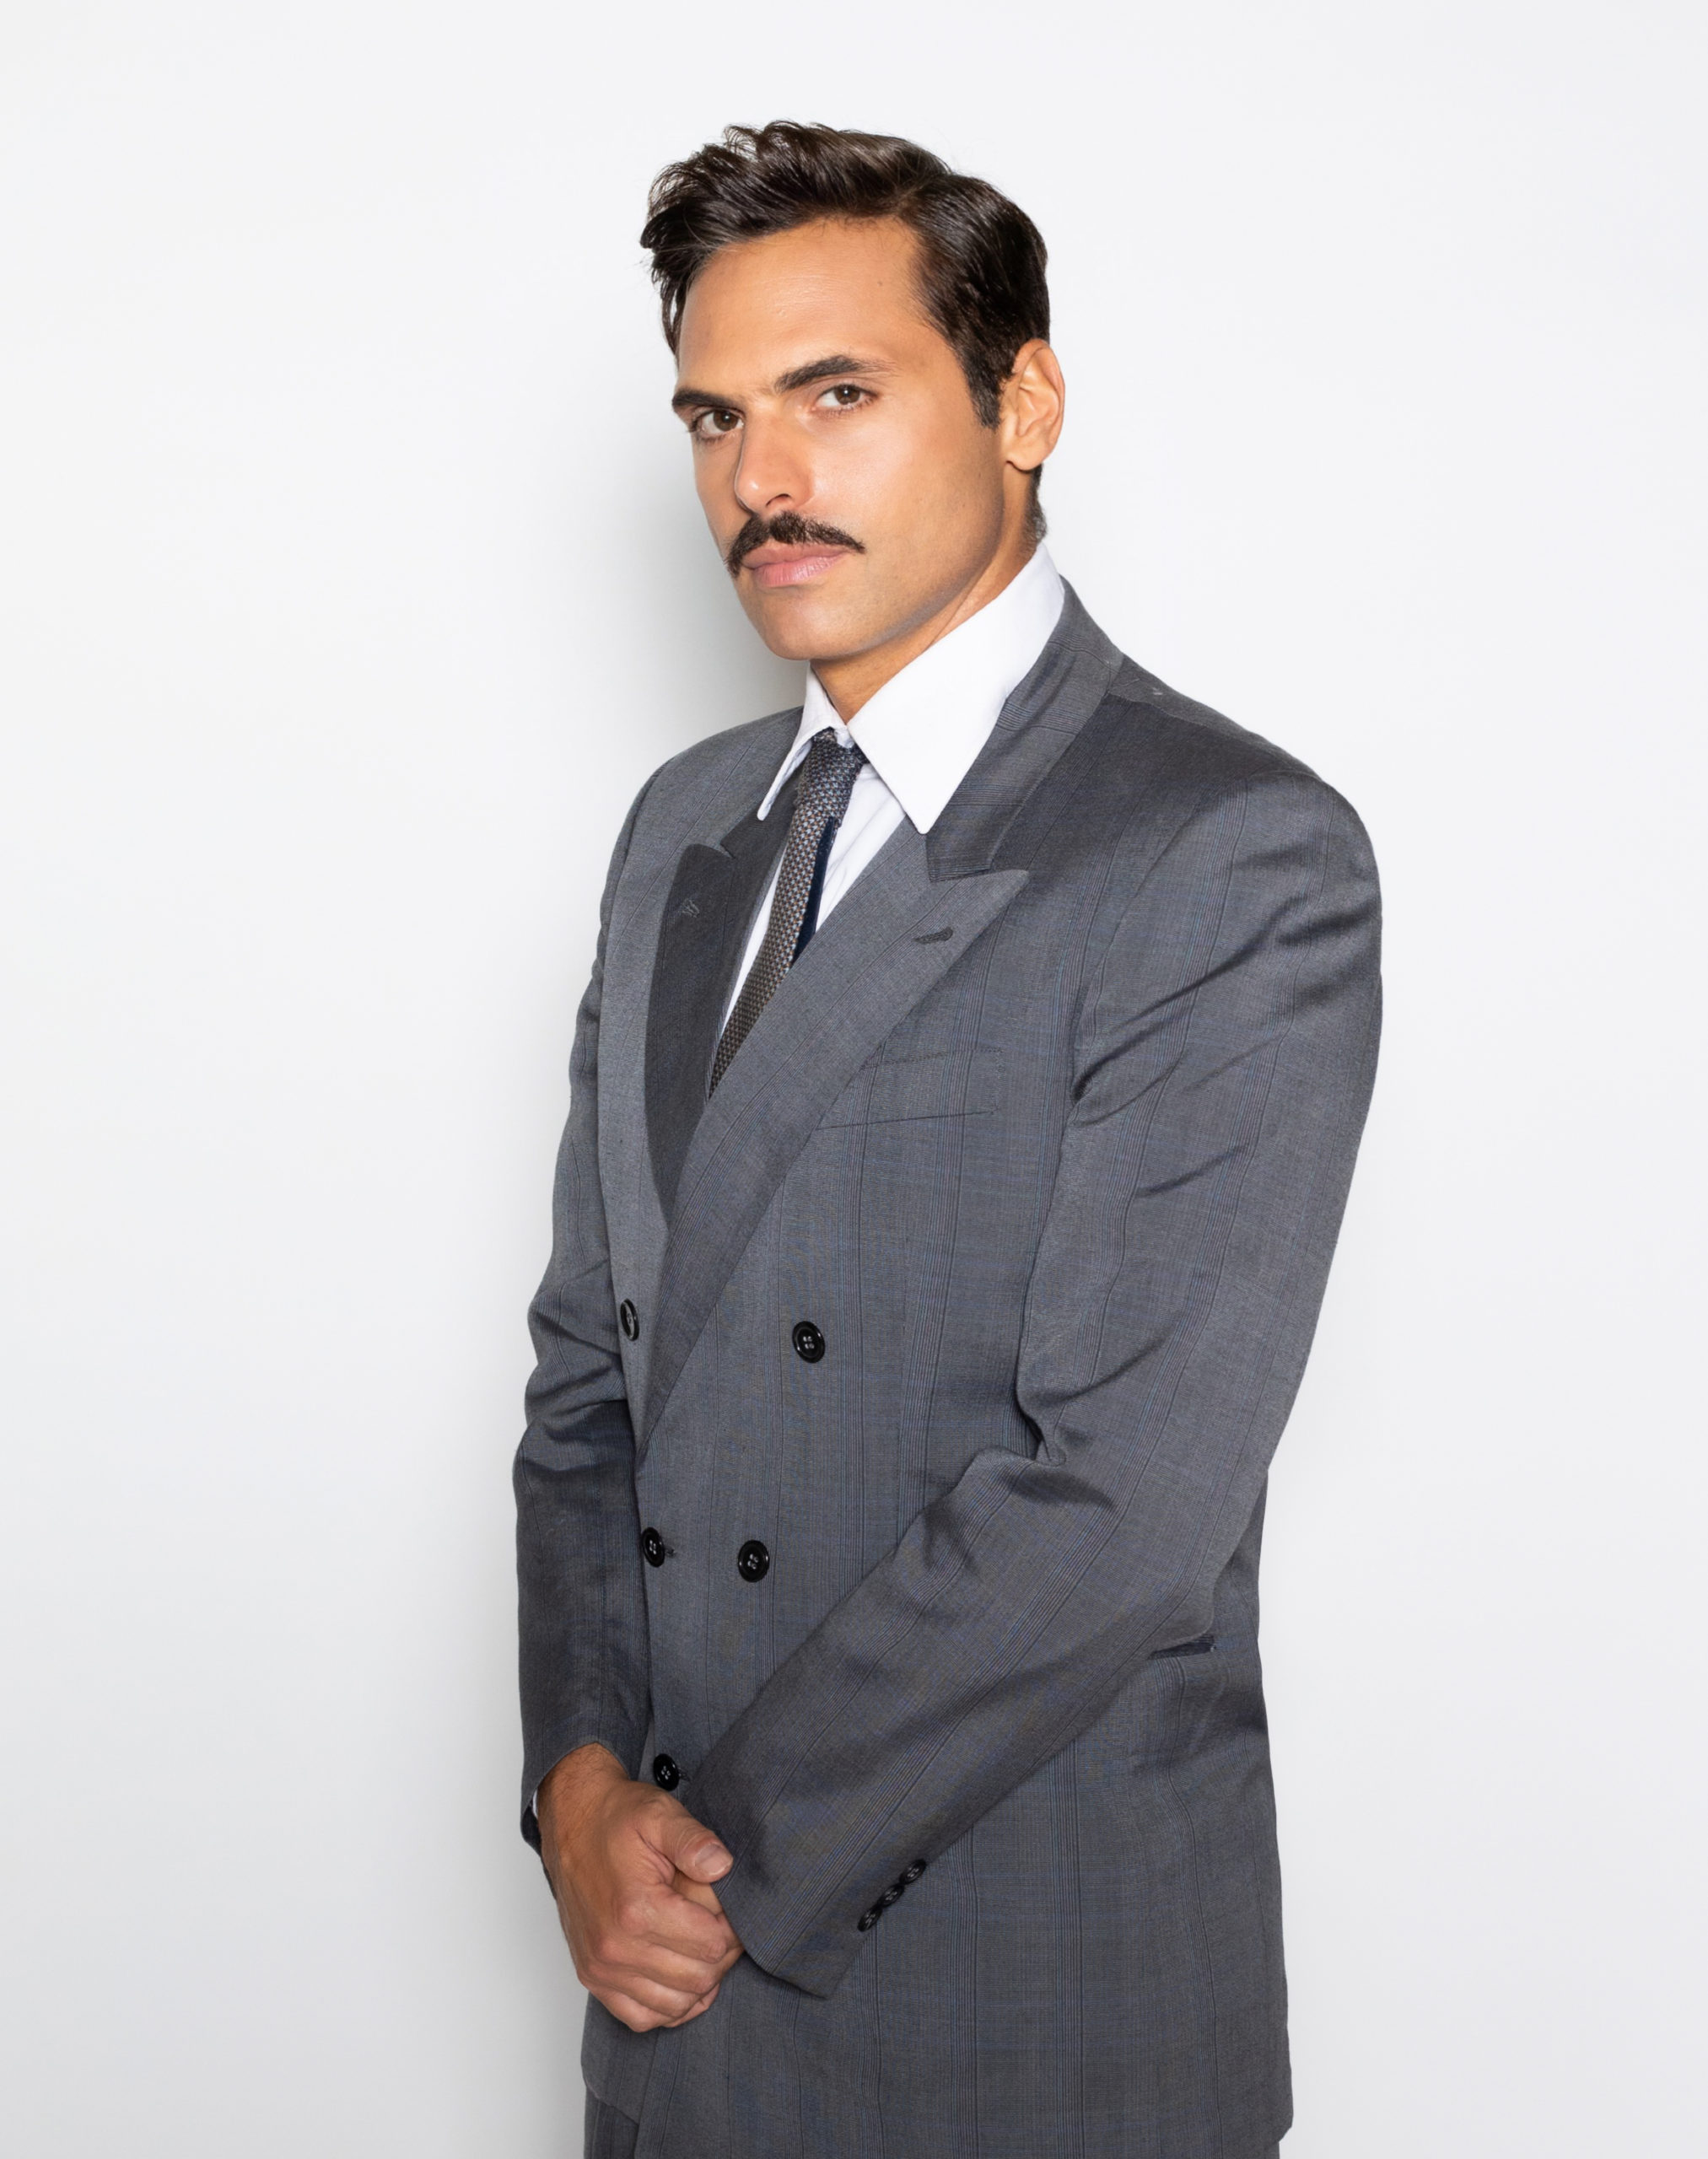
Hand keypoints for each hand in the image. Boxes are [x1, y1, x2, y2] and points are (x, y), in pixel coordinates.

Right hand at [538, 1743, 743, 2031]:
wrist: (572, 1822)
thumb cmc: (617, 1819)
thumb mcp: (660, 1814)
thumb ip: (694, 1840)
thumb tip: (723, 1866)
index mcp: (637, 1909)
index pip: (711, 1945)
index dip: (732, 1930)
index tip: (732, 1912)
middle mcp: (615, 1947)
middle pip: (697, 1979)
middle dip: (721, 1957)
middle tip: (723, 1930)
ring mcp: (601, 1967)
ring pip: (673, 2006)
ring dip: (698, 1983)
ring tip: (703, 1949)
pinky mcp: (592, 1977)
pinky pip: (640, 2017)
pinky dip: (667, 2006)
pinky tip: (679, 1978)